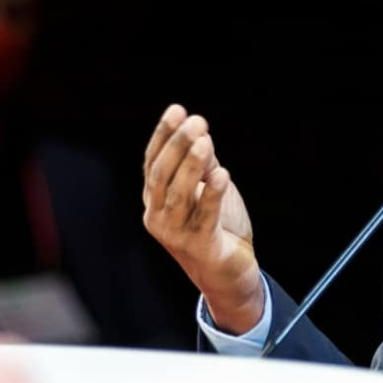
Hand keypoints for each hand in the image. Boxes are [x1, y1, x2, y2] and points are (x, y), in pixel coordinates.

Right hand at [142, 104, 264, 333]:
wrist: (229, 272)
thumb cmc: (218, 227)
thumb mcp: (208, 190)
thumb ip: (203, 166)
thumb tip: (200, 136)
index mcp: (155, 199)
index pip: (153, 162)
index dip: (163, 136)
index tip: (177, 110)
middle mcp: (157, 215)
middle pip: (162, 175)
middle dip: (178, 145)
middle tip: (196, 121)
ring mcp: (174, 233)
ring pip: (179, 195)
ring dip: (192, 165)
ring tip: (205, 141)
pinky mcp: (198, 246)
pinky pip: (204, 217)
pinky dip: (211, 194)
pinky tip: (221, 174)